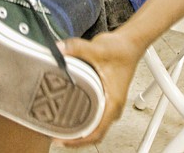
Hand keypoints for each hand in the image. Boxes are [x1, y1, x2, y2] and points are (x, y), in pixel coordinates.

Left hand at [56, 31, 140, 145]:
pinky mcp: (104, 95)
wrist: (130, 43)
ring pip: (93, 123)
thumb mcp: (97, 49)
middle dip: (74, 136)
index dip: (78, 141)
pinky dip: (80, 116)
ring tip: (57, 124)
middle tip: (53, 133)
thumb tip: (59, 49)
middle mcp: (112, 107)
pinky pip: (92, 113)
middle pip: (93, 132)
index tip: (61, 140)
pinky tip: (67, 109)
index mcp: (112, 103)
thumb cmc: (121, 50)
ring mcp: (109, 102)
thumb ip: (77, 48)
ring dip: (77, 127)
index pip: (96, 133)